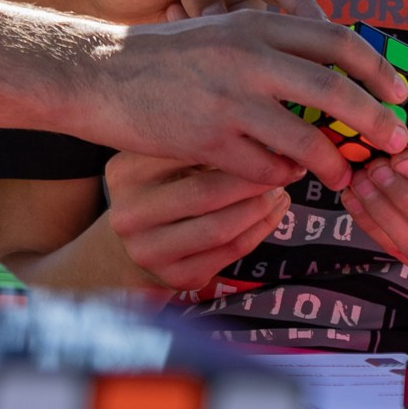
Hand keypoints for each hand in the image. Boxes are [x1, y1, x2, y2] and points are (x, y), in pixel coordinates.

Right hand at [90, 11, 407, 189]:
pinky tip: (283, 179)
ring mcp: (229, 103)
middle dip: (374, 120)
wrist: (100, 75)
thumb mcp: (221, 31)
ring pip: (305, 141)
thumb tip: (332, 68)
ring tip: (343, 175)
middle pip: (334, 91)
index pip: (336, 41)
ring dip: (333, 164)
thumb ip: (270, 43)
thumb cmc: (165, 56)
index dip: (376, 68)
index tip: (398, 91)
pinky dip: (282, 179)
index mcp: (255, 25)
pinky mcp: (209, 143)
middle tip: (395, 141)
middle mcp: (247, 59)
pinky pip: (265, 170)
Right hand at [101, 152, 290, 292]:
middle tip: (283, 166)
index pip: (184, 154)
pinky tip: (274, 212)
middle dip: (252, 180)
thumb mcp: (161, 159)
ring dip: (260, 207)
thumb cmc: (158, 190)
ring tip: (280, 189)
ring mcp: (150, 252)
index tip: (265, 136)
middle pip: (205, 193)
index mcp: (124, 174)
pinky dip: (260, 229)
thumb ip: (195, 142)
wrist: (132, 248)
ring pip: (221, 227)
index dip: (231, 144)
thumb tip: (257, 131)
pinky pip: (230, 252)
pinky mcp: (176, 277)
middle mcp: (130, 215)